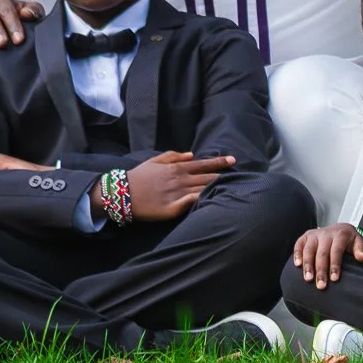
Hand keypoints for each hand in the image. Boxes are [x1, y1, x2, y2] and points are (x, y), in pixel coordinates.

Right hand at [120, 150, 235, 221]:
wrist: (122, 193)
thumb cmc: (138, 177)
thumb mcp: (154, 161)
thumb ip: (173, 156)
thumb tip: (191, 154)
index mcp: (177, 168)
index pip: (203, 164)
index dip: (219, 162)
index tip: (233, 160)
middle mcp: (180, 180)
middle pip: (207, 177)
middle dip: (223, 176)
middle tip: (240, 174)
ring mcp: (178, 194)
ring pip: (202, 190)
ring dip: (217, 188)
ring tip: (233, 188)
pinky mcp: (173, 208)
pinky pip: (192, 203)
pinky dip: (204, 201)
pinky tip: (215, 200)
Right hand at [292, 222, 362, 288]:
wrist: (339, 228)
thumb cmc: (348, 240)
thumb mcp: (358, 241)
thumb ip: (360, 249)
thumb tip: (361, 258)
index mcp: (340, 234)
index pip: (336, 251)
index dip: (334, 265)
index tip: (334, 279)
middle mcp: (325, 233)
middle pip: (322, 253)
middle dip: (321, 270)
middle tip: (321, 285)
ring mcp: (314, 234)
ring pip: (309, 250)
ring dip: (308, 265)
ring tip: (308, 279)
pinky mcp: (306, 236)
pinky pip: (299, 245)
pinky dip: (297, 254)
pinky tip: (297, 265)